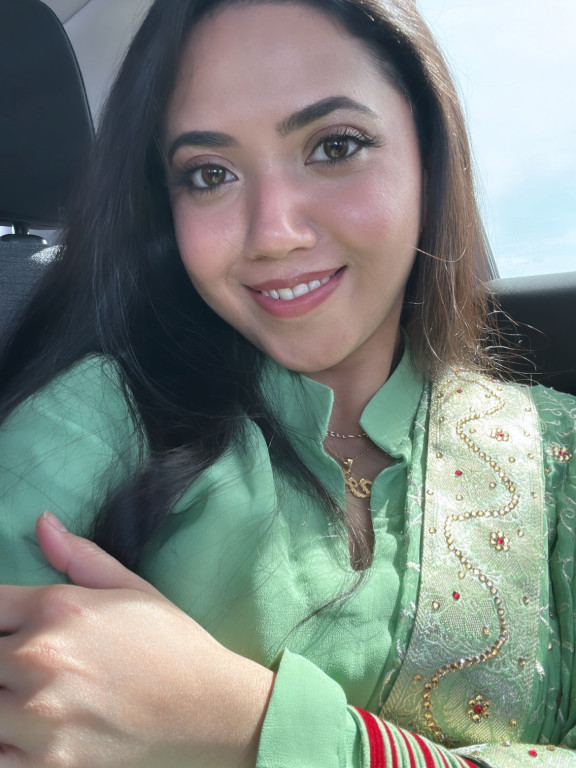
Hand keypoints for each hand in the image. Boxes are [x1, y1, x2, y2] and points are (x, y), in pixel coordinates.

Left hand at [0, 513, 273, 766]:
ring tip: (31, 697)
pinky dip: (7, 744)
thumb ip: (79, 556)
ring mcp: (37, 718)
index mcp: (57, 608)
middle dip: (3, 658)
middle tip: (28, 665)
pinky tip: (29, 733)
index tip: (13, 626)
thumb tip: (41, 522)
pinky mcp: (45, 765)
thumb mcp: (132, 587)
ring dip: (4, 701)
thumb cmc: (173, 645)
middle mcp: (39, 658)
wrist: (209, 710)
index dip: (0, 617)